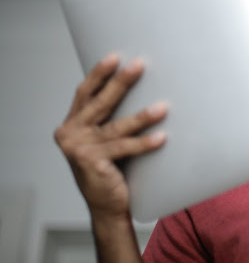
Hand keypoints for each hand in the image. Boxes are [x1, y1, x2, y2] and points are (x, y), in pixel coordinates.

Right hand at [54, 54, 167, 219]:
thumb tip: (137, 87)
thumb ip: (109, 118)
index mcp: (71, 124)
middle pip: (100, 103)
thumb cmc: (111, 168)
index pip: (85, 93)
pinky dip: (144, 143)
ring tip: (163, 107)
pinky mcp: (91, 163)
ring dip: (142, 116)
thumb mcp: (104, 139)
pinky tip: (161, 137)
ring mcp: (79, 149)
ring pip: (117, 127)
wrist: (107, 206)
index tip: (115, 57)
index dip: (98, 74)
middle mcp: (70, 134)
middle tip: (139, 65)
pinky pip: (124, 148)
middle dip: (121, 82)